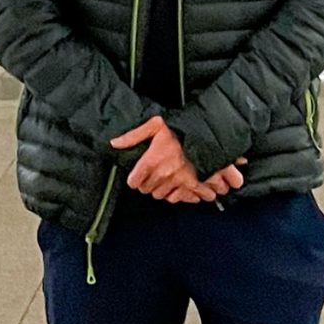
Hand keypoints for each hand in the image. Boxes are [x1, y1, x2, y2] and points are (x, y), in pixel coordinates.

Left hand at [109, 119, 245, 204]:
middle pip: (146, 190)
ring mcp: (178, 181)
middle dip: (147, 183)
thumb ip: (133, 135)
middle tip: (153, 173)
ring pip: (161, 195)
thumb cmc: (181, 128)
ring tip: (165, 178)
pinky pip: (178, 198)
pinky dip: (177, 194)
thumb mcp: (155, 124)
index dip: (135, 178)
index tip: (138, 174)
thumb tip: (114, 143)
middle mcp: (163, 174)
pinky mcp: (192, 185)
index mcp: (152, 161)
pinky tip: (177, 186)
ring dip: (161, 188)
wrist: (208, 134)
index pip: (134, 182)